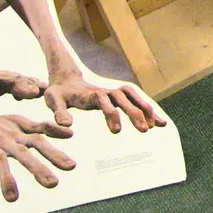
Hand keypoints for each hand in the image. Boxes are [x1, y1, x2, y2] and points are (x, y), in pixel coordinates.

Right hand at [0, 112, 73, 203]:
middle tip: (53, 184)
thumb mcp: (24, 124)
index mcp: (21, 135)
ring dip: (6, 179)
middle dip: (38, 168)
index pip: (40, 143)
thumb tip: (72, 133)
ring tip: (13, 199)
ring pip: (1, 162)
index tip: (71, 166)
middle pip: (24, 154)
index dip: (55, 153)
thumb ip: (46, 130)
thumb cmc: (3, 124)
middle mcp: (9, 140)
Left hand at [44, 72, 166, 134]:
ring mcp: (113, 93)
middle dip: (135, 113)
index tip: (116, 131)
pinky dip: (148, 111)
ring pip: (134, 97)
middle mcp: (105, 91)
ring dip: (145, 109)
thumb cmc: (58, 94)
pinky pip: (136, 101)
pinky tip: (159, 124)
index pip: (104, 101)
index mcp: (90, 94)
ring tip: (155, 126)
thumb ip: (59, 112)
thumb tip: (67, 126)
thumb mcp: (53, 101)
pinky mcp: (117, 98)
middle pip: (124, 98)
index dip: (111, 113)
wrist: (66, 81)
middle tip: (143, 131)